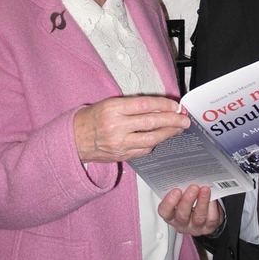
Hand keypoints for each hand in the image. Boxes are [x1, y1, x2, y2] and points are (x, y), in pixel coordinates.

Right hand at [73, 95, 189, 162]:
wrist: (74, 139)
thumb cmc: (91, 118)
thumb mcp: (109, 103)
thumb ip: (132, 104)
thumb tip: (159, 106)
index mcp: (113, 109)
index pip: (145, 105)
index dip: (164, 105)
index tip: (176, 105)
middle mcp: (116, 126)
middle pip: (151, 123)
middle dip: (172, 121)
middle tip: (184, 119)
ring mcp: (119, 144)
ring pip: (150, 139)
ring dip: (168, 134)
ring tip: (179, 129)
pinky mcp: (121, 156)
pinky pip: (143, 151)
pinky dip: (155, 144)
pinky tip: (161, 138)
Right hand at [158, 184, 224, 235]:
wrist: (206, 216)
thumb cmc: (190, 203)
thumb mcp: (181, 197)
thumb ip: (181, 189)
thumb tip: (185, 175)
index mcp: (171, 215)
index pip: (165, 211)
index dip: (169, 202)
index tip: (176, 190)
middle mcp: (182, 223)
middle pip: (182, 215)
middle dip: (187, 200)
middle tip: (193, 187)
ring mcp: (196, 226)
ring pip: (198, 217)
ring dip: (202, 201)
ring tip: (205, 189)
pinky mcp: (210, 226)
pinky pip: (212, 217)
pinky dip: (213, 206)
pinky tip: (213, 197)